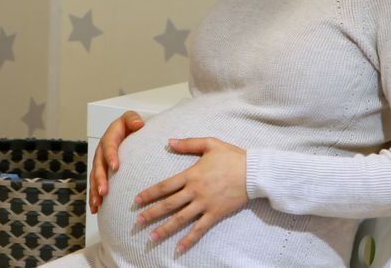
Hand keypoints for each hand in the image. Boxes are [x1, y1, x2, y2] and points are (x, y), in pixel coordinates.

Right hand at [89, 110, 145, 213]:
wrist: (125, 131)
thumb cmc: (129, 126)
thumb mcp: (131, 119)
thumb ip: (133, 119)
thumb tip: (138, 124)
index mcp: (109, 138)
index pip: (109, 146)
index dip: (111, 156)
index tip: (115, 167)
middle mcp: (101, 151)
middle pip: (98, 166)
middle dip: (100, 179)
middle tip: (104, 192)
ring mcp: (100, 163)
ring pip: (94, 178)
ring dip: (95, 191)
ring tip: (97, 204)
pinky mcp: (101, 172)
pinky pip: (95, 185)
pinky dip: (95, 197)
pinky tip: (95, 209)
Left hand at [134, 137, 247, 252]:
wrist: (253, 172)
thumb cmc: (232, 157)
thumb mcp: (209, 144)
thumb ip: (188, 143)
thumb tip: (170, 141)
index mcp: (191, 175)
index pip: (165, 186)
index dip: (149, 193)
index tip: (137, 200)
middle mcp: (195, 191)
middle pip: (168, 204)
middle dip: (151, 213)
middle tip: (137, 222)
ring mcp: (204, 204)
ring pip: (180, 219)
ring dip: (164, 229)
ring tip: (151, 238)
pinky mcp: (215, 214)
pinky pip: (199, 229)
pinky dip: (189, 239)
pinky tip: (178, 248)